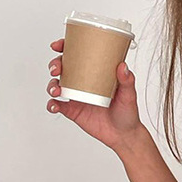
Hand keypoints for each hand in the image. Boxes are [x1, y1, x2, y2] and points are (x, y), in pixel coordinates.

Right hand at [46, 37, 143, 151]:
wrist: (124, 135)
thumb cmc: (128, 112)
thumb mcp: (129, 94)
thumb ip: (127, 81)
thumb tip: (122, 66)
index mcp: (96, 72)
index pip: (79, 54)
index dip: (66, 46)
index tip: (58, 45)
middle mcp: (84, 81)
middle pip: (64, 67)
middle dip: (55, 64)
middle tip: (57, 69)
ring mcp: (77, 96)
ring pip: (57, 85)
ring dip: (51, 84)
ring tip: (56, 90)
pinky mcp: (73, 111)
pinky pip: (57, 105)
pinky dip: (52, 104)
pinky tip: (54, 105)